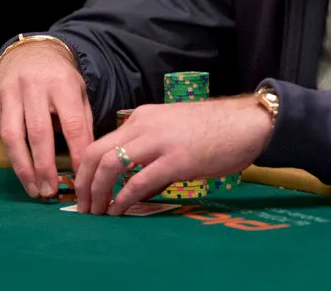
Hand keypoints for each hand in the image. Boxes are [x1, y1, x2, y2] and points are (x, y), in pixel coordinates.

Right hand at [0, 41, 93, 198]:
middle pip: (39, 132)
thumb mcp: (79, 91)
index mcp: (62, 83)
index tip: (81, 176)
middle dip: (45, 166)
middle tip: (51, 191)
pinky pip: (3, 133)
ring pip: (14, 136)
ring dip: (23, 168)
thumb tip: (88, 159)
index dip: (77, 152)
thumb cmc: (59, 77)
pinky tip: (23, 172)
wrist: (30, 52)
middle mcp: (35, 86)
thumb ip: (83, 122)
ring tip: (34, 189)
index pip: (72, 123)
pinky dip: (13, 156)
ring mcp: (11, 93)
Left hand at [74, 96, 272, 215]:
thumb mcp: (172, 131)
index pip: (101, 142)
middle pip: (97, 153)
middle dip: (84, 183)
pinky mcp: (175, 160)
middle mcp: (144, 125)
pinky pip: (138, 182)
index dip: (86, 170)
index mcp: (142, 117)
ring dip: (98, 193)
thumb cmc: (214, 129)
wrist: (246, 122)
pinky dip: (123, 199)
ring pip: (110, 165)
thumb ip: (150, 152)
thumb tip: (135, 185)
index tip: (83, 190)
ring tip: (98, 212)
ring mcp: (159, 142)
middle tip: (83, 206)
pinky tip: (120, 211)